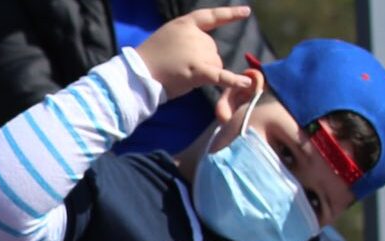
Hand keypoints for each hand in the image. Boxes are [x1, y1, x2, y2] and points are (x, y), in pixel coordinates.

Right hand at [134, 6, 254, 98]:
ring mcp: (197, 53)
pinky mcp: (198, 71)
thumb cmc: (149, 58)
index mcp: (185, 24)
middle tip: (179, 68)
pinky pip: (220, 76)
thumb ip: (187, 38)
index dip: (229, 14)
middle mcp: (195, 36)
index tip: (246, 12)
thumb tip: (206, 51)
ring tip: (181, 76)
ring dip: (204, 72)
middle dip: (202, 61)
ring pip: (215, 64)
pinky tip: (246, 83)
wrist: (137, 74)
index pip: (211, 17)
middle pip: (212, 50)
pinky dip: (233, 81)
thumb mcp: (168, 37)